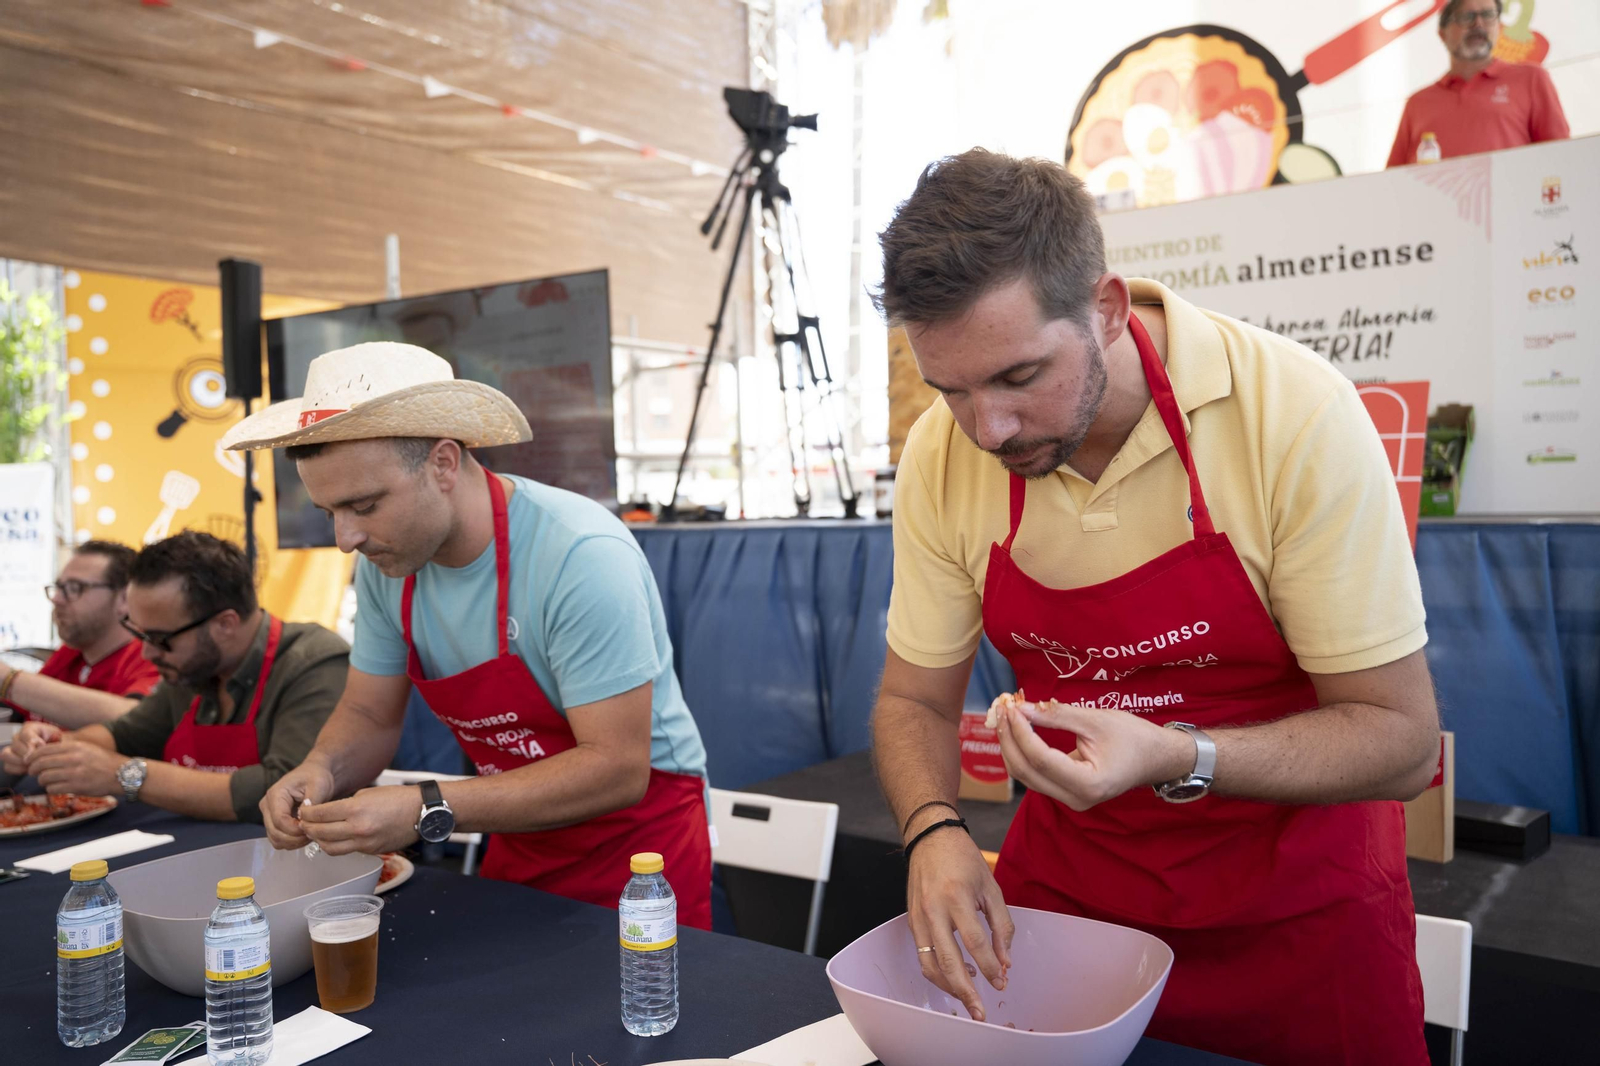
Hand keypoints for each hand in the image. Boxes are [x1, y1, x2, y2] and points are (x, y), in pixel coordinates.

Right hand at [1, 721, 63, 774]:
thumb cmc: (60, 743)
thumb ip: (52, 740)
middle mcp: (19, 737)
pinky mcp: (11, 760)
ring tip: (32, 765)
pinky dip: (17, 769)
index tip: (42, 747)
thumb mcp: (59, 739)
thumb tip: (41, 746)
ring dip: (19, 762)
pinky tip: (28, 770)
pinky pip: (7, 766)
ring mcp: (13, 748)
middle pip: (15, 745)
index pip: (25, 734)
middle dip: (27, 754)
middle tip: (38, 759)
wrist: (60, 751)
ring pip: (6, 754)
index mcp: (31, 728)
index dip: (33, 742)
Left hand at [28, 739, 121, 795]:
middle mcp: (72, 759)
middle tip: (35, 772)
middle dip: (34, 770)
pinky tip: (57, 787)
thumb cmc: (103, 761)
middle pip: (40, 764)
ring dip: (43, 781)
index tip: (29, 761)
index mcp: (74, 747)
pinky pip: (53, 789)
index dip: (32, 757)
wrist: (121, 774)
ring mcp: (74, 773)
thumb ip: (66, 750)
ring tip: (48, 781)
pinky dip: (52, 789)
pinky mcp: (76, 787)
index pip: (43, 751)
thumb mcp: (85, 748)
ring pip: (44, 778)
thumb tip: (43, 754)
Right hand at [260, 762, 336, 849]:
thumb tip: (304, 820)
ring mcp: (268, 815)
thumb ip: (311, 802)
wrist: (315, 775)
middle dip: (295, 838)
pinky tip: (305, 835)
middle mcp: (267, 806)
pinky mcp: (274, 823)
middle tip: (313, 834)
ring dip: (293, 842)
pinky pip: (279, 840)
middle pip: (275, 832)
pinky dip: (291, 842)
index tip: (311, 829)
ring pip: (276, 839)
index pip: (279, 820)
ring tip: (311, 834)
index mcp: (275, 794)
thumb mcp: (318, 785)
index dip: (295, 830)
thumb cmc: (316, 777)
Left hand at [298, 785, 421, 855]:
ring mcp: (365, 843)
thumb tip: (328, 814)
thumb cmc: (398, 798)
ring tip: (317, 833)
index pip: (320, 815)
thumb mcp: (367, 793)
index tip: (303, 811)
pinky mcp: (371, 851)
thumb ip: (346, 805)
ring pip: (329, 848)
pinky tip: (337, 837)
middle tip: (304, 823)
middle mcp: (358, 829)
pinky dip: (338, 845)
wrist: (422, 812)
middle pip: (320, 833)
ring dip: (319, 841)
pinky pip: (347, 850)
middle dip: (308, 828)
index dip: (307, 813)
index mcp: (356, 810)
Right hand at [905, 815, 1013, 1021]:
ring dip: (949, 987)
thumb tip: (1005, 961)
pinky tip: (956, 975)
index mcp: (957, 898)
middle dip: (966, 992)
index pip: (975, 944)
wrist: (929, 838)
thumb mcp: (991, 887)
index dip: (990, 968)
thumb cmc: (963, 859)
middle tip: (980, 1012)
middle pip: (949, 962)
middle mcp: (934, 910)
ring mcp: (919, 918)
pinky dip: (938, 972)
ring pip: (930, 965)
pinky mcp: (911, 921)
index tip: (1002, 982)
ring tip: (968, 998)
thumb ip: (1002, 925)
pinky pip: (922, 955)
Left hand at [995, 701, 1195, 811]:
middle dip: (1009, 738)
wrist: (1158, 758)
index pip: (1041, 758)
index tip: (1011, 705)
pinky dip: (1023, 752)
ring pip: (1026, 775)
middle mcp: (1076, 799)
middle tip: (1001, 707)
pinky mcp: (1067, 793)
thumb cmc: (1134, 737)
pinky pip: (1035, 774)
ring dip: (1011, 745)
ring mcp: (1070, 800)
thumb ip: (1057, 715)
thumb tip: (1021, 706)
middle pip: (1026, 771)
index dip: (1021, 731)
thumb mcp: (1096, 720)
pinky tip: (1017, 728)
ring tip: (1005, 715)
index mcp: (1089, 784)